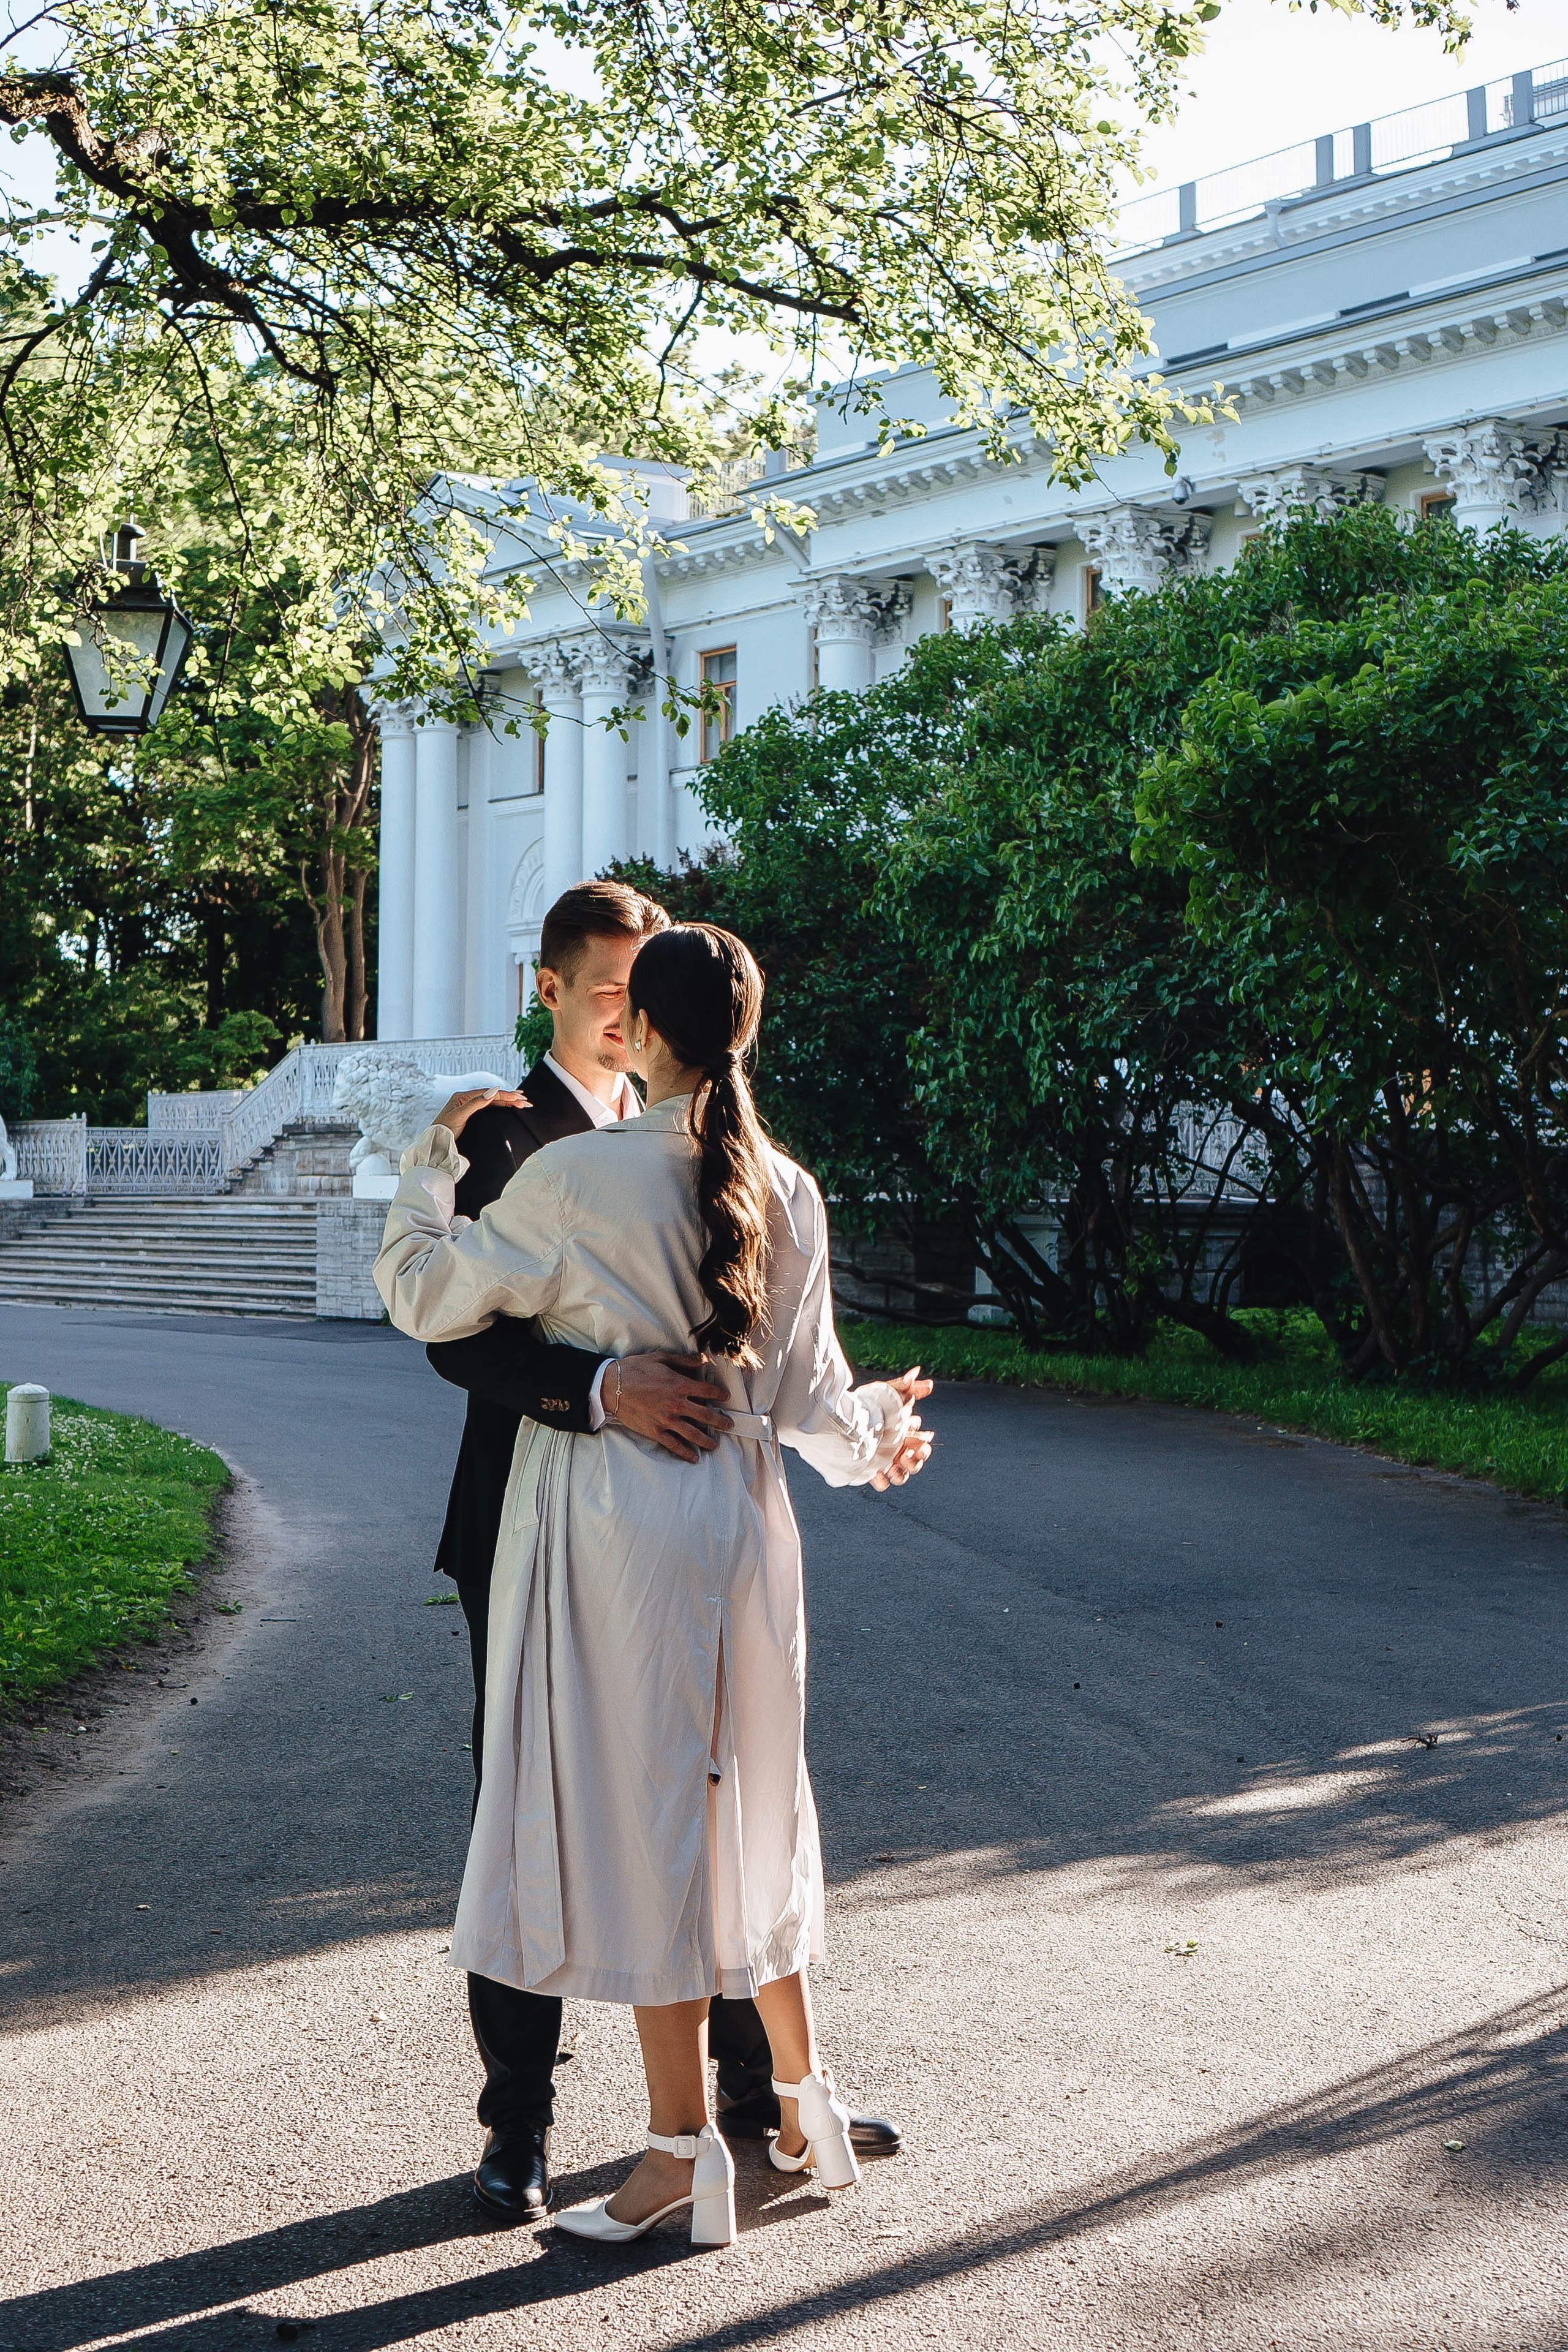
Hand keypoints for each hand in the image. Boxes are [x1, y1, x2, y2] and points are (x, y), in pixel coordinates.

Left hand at [435, 1087, 529, 1140]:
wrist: (435, 1145)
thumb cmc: (442, 1131)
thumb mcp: (459, 1116)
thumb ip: (476, 1104)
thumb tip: (492, 1091)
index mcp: (462, 1097)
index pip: (488, 1093)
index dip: (505, 1094)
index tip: (518, 1097)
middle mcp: (466, 1100)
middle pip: (491, 1096)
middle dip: (509, 1098)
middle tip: (525, 1101)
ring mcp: (467, 1107)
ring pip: (491, 1102)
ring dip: (507, 1102)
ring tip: (521, 1102)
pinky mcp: (469, 1116)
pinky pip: (488, 1108)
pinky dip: (499, 1106)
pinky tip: (507, 1106)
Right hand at [605, 1352, 733, 1461]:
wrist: (611, 1387)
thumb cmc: (634, 1369)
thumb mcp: (660, 1358)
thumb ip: (683, 1360)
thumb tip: (702, 1359)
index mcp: (680, 1385)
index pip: (708, 1391)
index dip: (719, 1394)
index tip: (725, 1397)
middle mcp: (677, 1404)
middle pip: (706, 1416)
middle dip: (720, 1421)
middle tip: (729, 1425)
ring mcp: (666, 1420)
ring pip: (693, 1434)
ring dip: (707, 1440)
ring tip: (715, 1444)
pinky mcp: (655, 1431)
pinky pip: (674, 1445)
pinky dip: (685, 1453)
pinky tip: (694, 1458)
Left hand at [871, 1364, 934, 1490]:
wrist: (842, 1418)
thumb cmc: (868, 1404)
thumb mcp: (888, 1393)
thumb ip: (907, 1387)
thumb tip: (926, 1380)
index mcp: (904, 1435)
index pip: (922, 1445)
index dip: (923, 1447)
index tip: (921, 1443)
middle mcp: (896, 1449)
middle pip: (915, 1463)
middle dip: (916, 1461)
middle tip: (907, 1455)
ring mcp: (884, 1461)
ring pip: (901, 1475)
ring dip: (902, 1474)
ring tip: (894, 1468)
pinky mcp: (870, 1470)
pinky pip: (881, 1483)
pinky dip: (882, 1481)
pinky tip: (877, 1473)